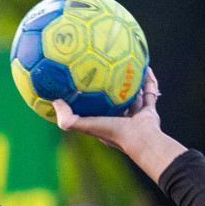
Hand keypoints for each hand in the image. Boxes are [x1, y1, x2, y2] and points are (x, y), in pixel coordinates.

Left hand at [54, 69, 185, 181]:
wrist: (142, 139)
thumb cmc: (113, 132)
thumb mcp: (86, 125)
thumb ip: (69, 118)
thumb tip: (55, 101)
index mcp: (104, 124)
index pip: (94, 111)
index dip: (88, 100)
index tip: (83, 85)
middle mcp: (120, 121)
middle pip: (114, 102)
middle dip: (111, 90)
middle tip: (107, 72)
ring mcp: (136, 116)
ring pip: (133, 97)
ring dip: (131, 84)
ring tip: (127, 67)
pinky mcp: (149, 111)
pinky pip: (150, 92)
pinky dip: (149, 80)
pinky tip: (145, 66)